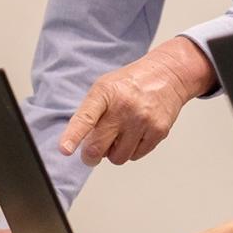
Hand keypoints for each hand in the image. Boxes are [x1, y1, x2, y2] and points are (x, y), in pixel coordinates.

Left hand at [59, 37, 213, 166]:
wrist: (168, 75)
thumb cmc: (132, 83)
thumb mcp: (104, 88)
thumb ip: (90, 113)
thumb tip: (81, 144)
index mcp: (105, 92)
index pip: (86, 117)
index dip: (73, 135)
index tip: (65, 149)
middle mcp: (124, 106)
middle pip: (98, 147)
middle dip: (90, 156)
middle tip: (91, 154)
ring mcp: (143, 120)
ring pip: (118, 157)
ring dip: (115, 152)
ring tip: (121, 136)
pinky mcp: (158, 131)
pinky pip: (136, 156)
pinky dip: (132, 150)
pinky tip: (136, 134)